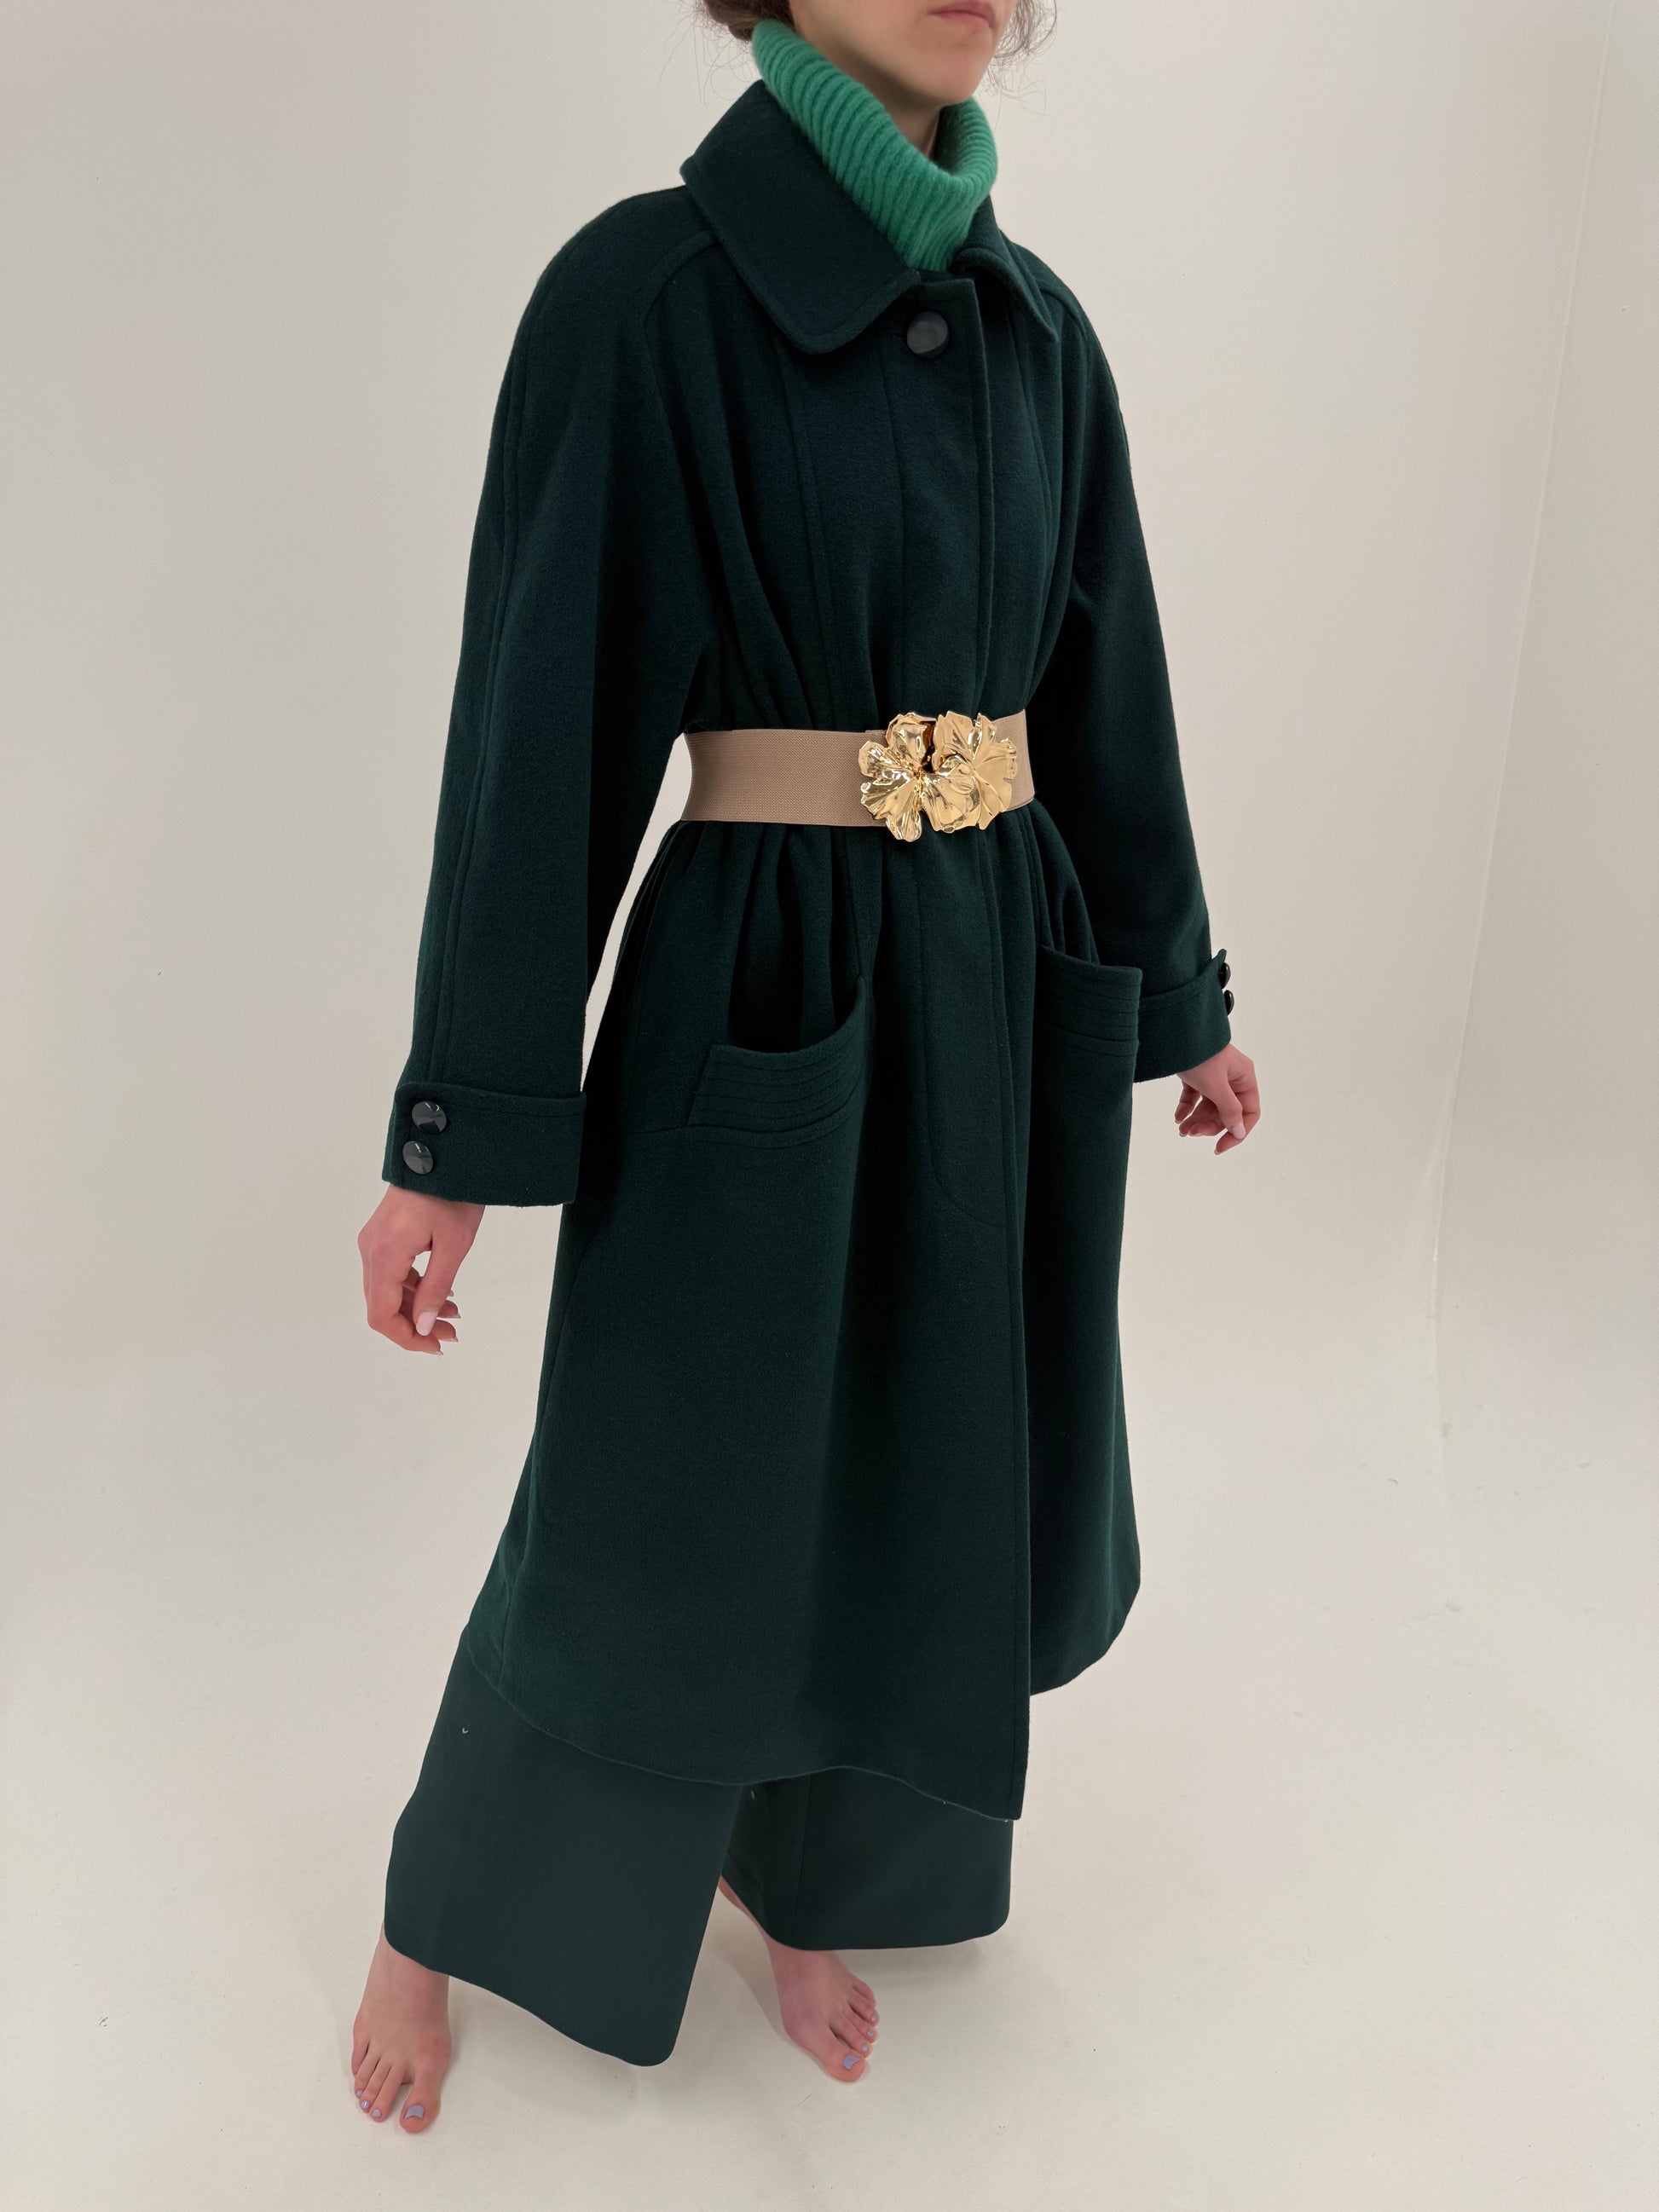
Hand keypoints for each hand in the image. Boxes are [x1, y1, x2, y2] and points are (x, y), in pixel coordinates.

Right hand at [357, 1186, 484, 1354]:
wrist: (442, 1152)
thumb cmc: (453, 1194)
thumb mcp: (454, 1246)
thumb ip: (435, 1288)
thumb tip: (422, 1327)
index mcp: (384, 1254)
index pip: (381, 1315)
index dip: (406, 1338)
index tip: (435, 1346)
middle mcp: (370, 1249)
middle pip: (382, 1305)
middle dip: (415, 1325)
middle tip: (451, 1333)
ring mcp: (373, 1240)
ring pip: (387, 1291)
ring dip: (416, 1308)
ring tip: (452, 1314)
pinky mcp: (382, 1235)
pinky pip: (391, 1273)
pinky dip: (414, 1288)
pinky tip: (441, 1293)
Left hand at [1174, 1043, 1257, 1153]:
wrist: (1174, 1031)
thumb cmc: (1199, 1053)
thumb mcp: (1215, 1085)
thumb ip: (1229, 1109)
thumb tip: (1239, 1131)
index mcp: (1244, 1077)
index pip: (1249, 1112)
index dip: (1237, 1131)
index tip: (1220, 1146)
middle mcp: (1232, 1078)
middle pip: (1226, 1112)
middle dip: (1209, 1125)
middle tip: (1191, 1132)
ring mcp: (1214, 1076)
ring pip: (1209, 1107)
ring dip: (1196, 1120)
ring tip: (1182, 1129)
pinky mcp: (1197, 1075)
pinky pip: (1195, 1097)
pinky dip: (1187, 1109)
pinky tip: (1178, 1118)